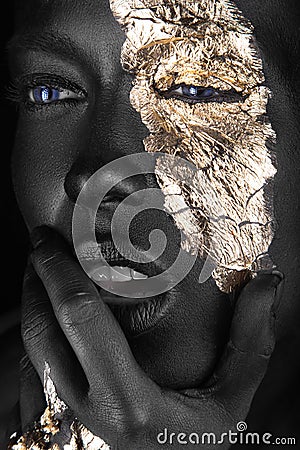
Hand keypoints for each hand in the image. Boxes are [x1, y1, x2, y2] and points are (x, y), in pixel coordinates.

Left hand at [21, 226, 282, 448]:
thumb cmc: (197, 447)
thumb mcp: (232, 401)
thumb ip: (250, 342)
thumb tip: (266, 282)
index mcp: (126, 400)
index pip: (80, 319)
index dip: (58, 272)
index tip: (49, 239)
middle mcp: (85, 409)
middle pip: (41, 329)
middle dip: (35, 278)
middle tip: (41, 243)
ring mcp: (66, 419)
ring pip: (31, 349)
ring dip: (30, 302)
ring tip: (39, 270)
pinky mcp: (60, 421)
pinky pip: (33, 368)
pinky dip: (35, 331)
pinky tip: (47, 314)